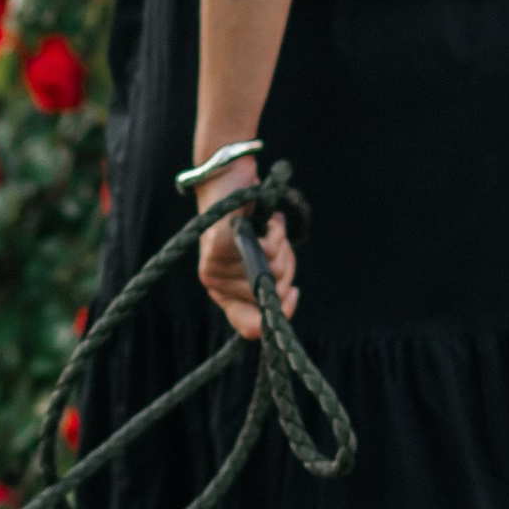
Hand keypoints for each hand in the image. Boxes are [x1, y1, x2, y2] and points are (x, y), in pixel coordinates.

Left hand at [195, 170, 298, 341]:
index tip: (294, 294)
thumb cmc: (247, 221)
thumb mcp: (261, 257)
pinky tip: (267, 221)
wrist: (226, 180)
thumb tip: (286, 298)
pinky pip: (266, 251)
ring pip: (272, 272)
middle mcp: (216, 284)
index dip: (278, 318)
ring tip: (269, 229)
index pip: (248, 327)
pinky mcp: (219, 245)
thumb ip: (269, 279)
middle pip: (273, 295)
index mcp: (226, 293)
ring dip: (281, 247)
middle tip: (276, 243)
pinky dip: (276, 233)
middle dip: (286, 267)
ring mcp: (214, 266)